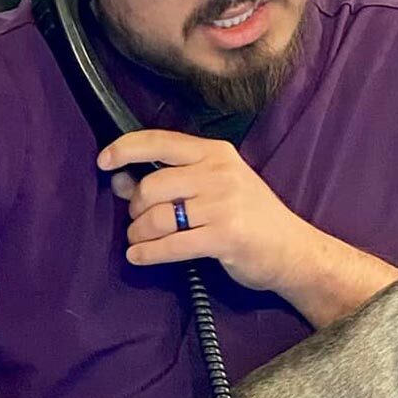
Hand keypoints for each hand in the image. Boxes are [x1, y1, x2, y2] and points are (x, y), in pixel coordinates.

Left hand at [98, 130, 313, 293]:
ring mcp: (223, 205)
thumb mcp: (214, 188)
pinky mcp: (225, 237)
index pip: (160, 141)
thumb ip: (170, 180)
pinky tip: (139, 256)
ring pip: (157, 218)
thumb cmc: (250, 217)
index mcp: (215, 153)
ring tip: (140, 240)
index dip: (125, 148)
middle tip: (139, 221)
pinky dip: (148, 253)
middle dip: (136, 208)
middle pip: (151, 186)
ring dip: (139, 233)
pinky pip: (171, 245)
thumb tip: (120, 180)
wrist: (293, 250)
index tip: (104, 161)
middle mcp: (218, 172)